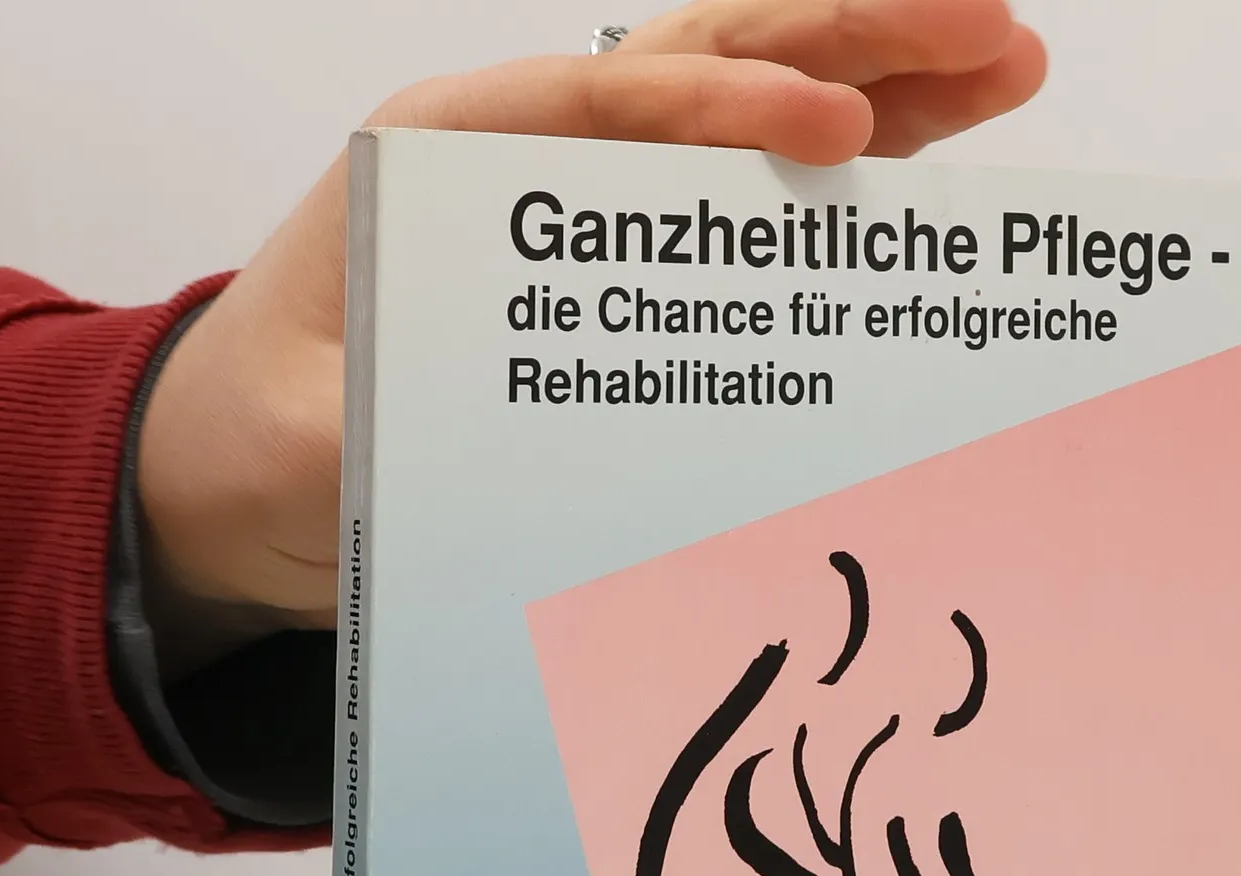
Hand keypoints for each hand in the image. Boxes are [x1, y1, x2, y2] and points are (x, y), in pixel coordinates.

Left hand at [137, 0, 1045, 630]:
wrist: (236, 468)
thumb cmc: (262, 438)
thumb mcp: (304, 441)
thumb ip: (385, 426)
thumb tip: (494, 428)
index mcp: (446, 162)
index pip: (610, 106)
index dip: (728, 110)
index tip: (836, 133)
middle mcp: (527, 160)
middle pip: (706, 64)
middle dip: (852, 46)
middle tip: (991, 36)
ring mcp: (583, 207)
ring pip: (744, 115)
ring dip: (878, 89)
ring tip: (1003, 69)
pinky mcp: (617, 270)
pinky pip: (739, 208)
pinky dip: (836, 181)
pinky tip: (922, 164)